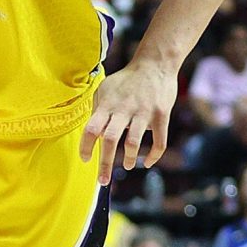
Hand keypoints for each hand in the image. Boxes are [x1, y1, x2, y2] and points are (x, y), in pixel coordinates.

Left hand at [80, 59, 176, 182]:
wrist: (155, 64)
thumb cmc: (127, 79)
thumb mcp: (105, 88)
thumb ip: (97, 109)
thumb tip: (90, 131)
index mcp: (108, 104)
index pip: (91, 128)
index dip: (86, 146)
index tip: (85, 159)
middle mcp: (123, 109)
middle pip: (110, 139)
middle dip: (105, 164)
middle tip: (103, 181)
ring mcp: (143, 113)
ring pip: (132, 142)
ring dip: (128, 159)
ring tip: (127, 165)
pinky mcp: (161, 115)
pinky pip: (159, 141)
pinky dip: (153, 156)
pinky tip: (148, 162)